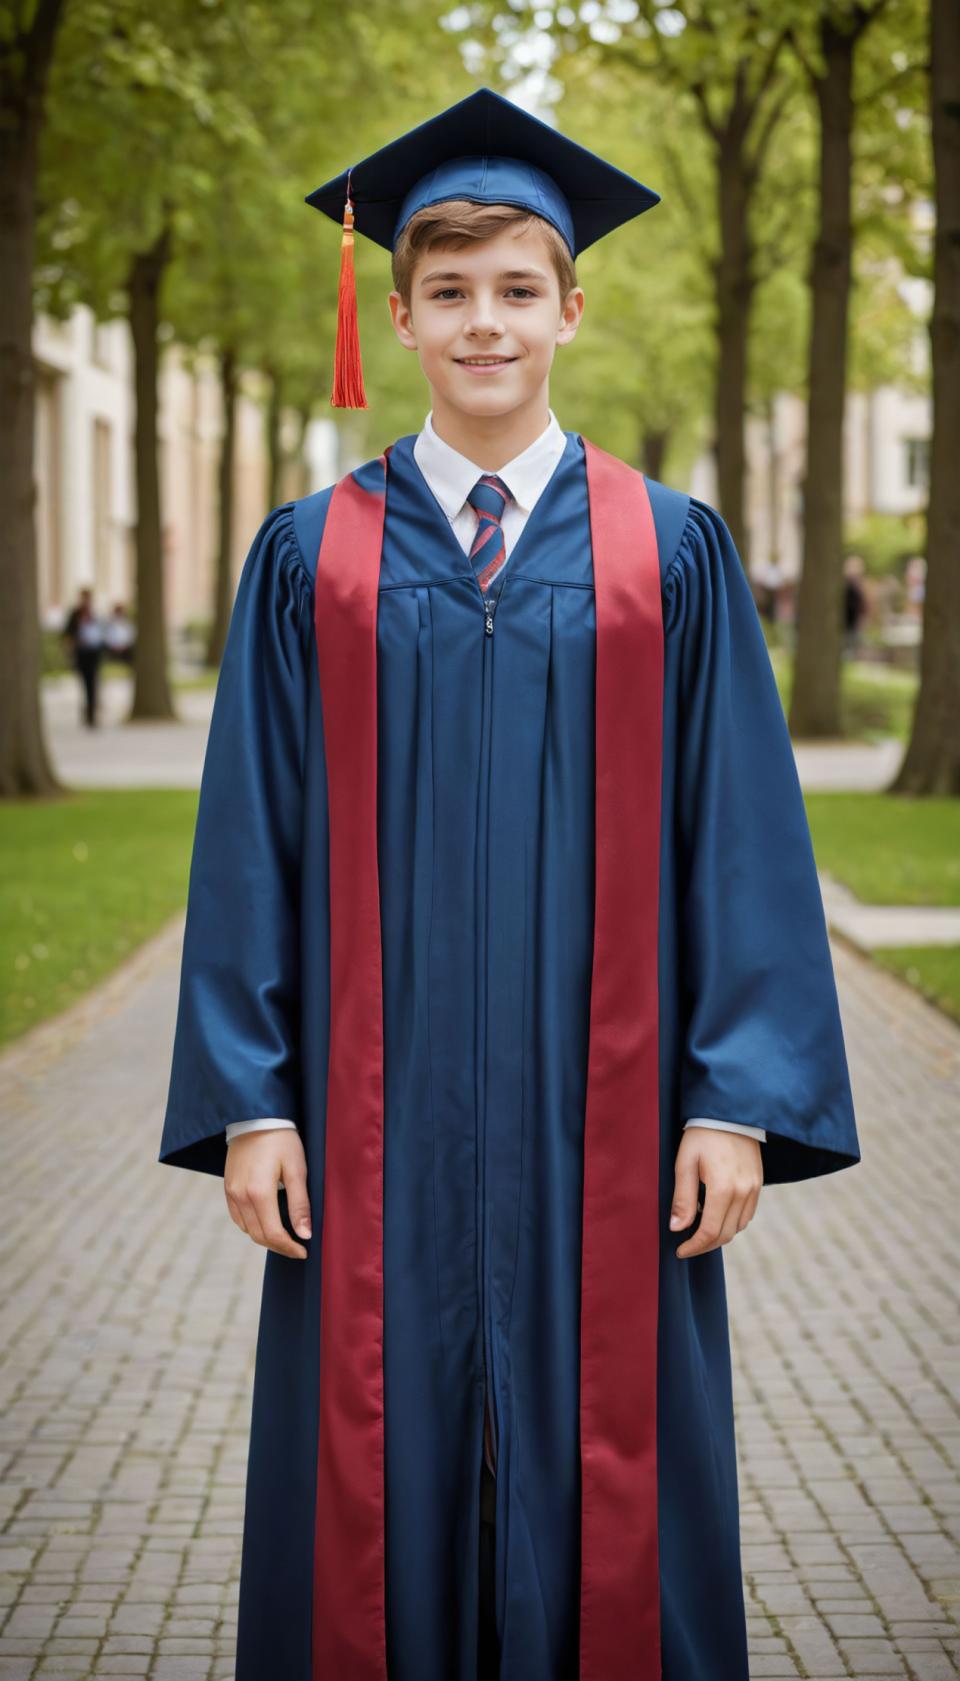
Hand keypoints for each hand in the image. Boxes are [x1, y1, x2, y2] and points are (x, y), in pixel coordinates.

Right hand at [224, 1129, 311, 1259]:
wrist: (256, 1117)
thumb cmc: (281, 1140)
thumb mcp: (296, 1169)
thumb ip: (300, 1204)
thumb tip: (305, 1234)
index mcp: (259, 1193)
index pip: (274, 1234)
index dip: (289, 1247)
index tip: (304, 1251)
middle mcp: (241, 1196)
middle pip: (259, 1236)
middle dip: (279, 1246)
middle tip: (298, 1247)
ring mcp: (231, 1193)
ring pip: (247, 1229)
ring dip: (265, 1237)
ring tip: (285, 1235)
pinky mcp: (227, 1188)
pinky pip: (238, 1217)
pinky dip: (252, 1225)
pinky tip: (266, 1221)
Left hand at [670, 1128, 762, 1258]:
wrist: (729, 1113)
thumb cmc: (702, 1135)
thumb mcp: (685, 1162)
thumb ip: (682, 1197)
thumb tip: (677, 1228)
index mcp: (722, 1188)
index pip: (709, 1231)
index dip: (693, 1246)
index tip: (679, 1251)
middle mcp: (743, 1192)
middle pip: (725, 1234)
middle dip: (704, 1245)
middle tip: (687, 1246)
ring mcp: (754, 1189)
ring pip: (738, 1227)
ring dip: (719, 1235)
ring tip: (699, 1230)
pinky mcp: (758, 1184)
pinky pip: (747, 1215)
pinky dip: (732, 1222)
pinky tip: (717, 1216)